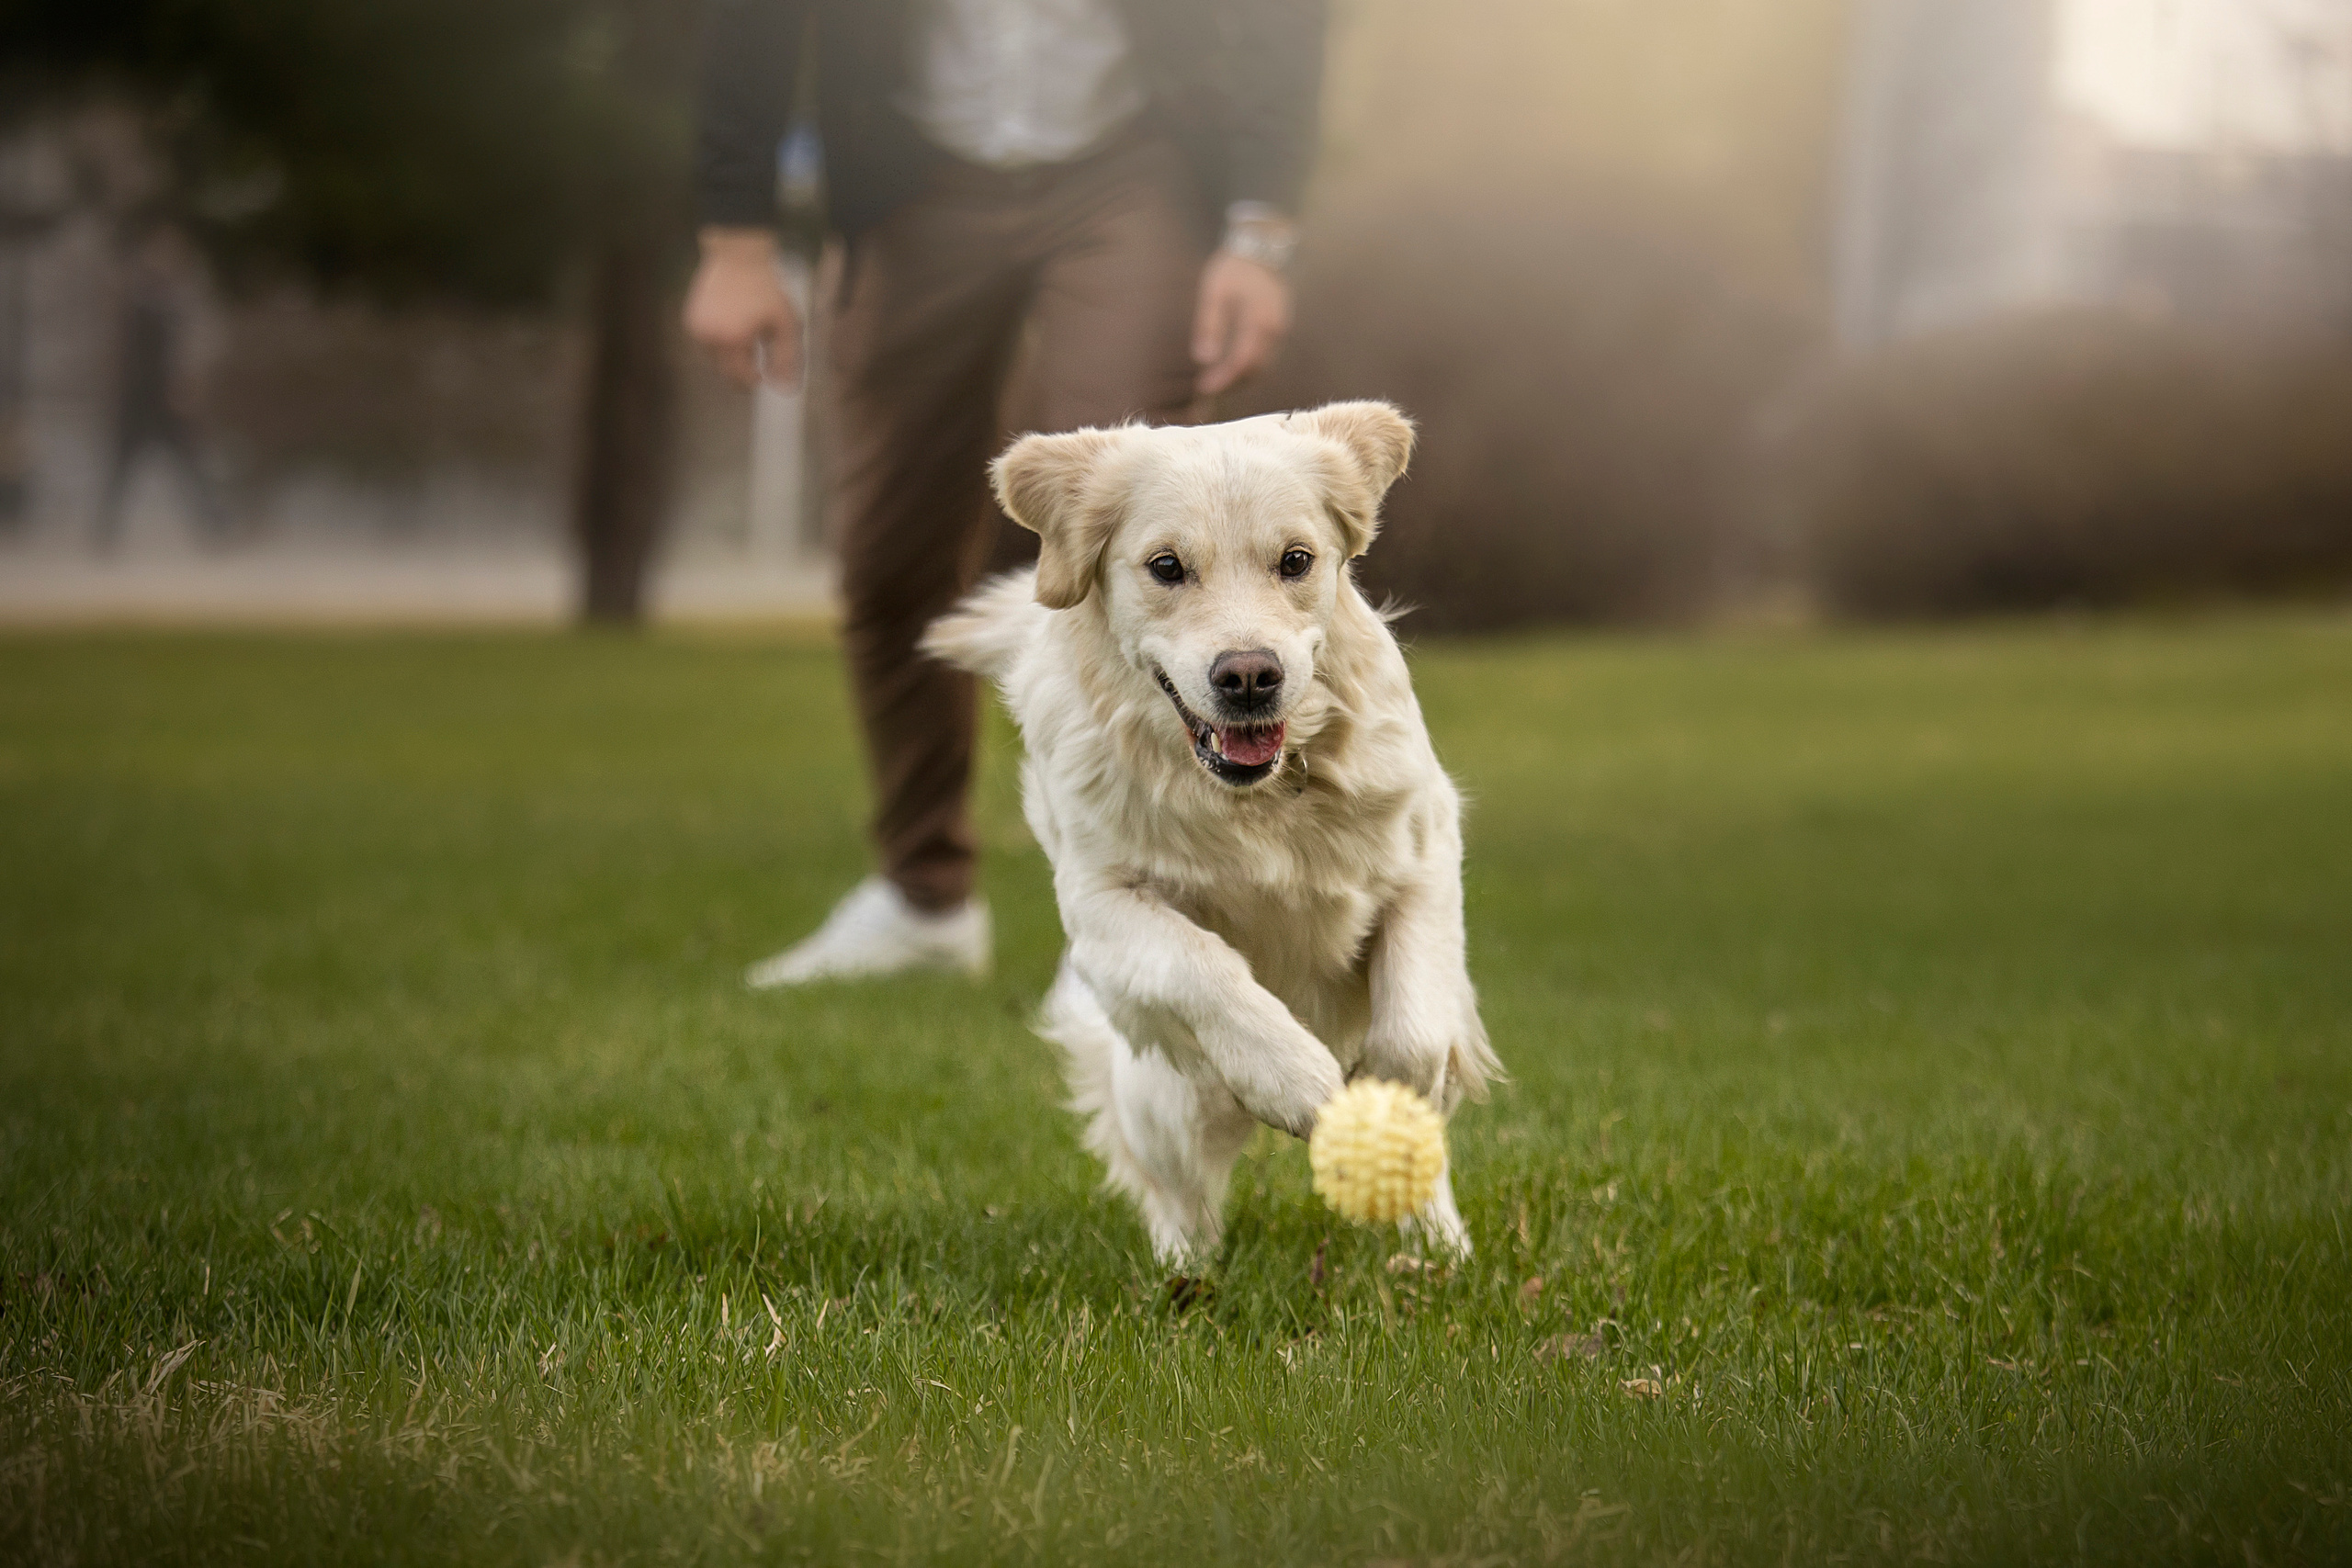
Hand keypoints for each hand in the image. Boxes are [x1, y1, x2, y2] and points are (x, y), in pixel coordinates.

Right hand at [683, 227, 802, 389]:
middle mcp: (709, 337)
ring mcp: (696, 329)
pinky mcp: (690, 321)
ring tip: (743, 330)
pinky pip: (706, 343)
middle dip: (741, 368)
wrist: (738, 258)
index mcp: (733, 340)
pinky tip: (730, 322)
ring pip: (714, 358)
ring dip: (729, 354)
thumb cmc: (766, 291)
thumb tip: (784, 389)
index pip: (740, 378)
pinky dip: (718, 340)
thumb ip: (786, 359)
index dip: (753, 380)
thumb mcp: (785, 325)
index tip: (761, 374)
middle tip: (754, 353)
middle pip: (725, 372)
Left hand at [1190, 251, 1291, 397]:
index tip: (1203, 388)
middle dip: (1230, 385)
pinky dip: (1247, 368)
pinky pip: (1265, 357)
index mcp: (1259, 321)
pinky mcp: (1278, 330)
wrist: (1262, 249)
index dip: (1223, 379)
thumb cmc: (1234, 268)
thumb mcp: (1214, 292)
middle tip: (1205, 393)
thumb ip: (1209, 325)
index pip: (1242, 362)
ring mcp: (1280, 331)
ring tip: (1215, 385)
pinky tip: (1229, 370)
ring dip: (1239, 380)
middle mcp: (1275, 330)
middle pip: (1254, 370)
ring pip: (1262, 367)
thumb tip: (1203, 359)